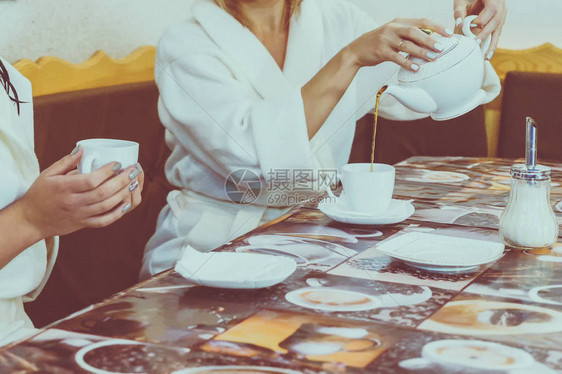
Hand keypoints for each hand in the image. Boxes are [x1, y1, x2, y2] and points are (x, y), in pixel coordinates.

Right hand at [18, 146, 143, 237]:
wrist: (31, 221)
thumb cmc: (39, 194)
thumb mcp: (47, 174)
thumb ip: (66, 162)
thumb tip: (83, 148)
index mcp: (64, 188)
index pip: (90, 180)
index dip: (107, 172)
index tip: (118, 163)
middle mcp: (73, 202)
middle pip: (102, 193)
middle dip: (121, 181)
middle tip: (133, 171)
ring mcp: (79, 215)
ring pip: (106, 206)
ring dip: (123, 195)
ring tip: (135, 183)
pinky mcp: (83, 224)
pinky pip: (103, 221)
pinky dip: (117, 214)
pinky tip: (127, 203)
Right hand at [347, 18, 452, 71]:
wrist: (356, 50)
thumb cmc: (378, 43)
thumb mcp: (393, 34)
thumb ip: (408, 35)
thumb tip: (429, 40)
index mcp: (399, 22)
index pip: (421, 21)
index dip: (436, 26)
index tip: (449, 33)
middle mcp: (393, 28)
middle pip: (415, 32)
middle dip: (430, 39)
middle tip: (441, 48)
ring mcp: (386, 40)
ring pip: (407, 45)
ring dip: (421, 52)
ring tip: (432, 59)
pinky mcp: (381, 51)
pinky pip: (397, 57)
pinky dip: (407, 63)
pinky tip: (416, 68)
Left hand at [454, 0, 506, 58]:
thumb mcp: (461, 1)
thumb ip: (459, 11)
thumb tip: (459, 24)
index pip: (492, 8)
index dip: (483, 18)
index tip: (473, 25)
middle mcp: (500, 5)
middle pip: (497, 20)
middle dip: (486, 33)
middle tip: (476, 43)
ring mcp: (502, 13)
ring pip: (499, 29)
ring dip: (492, 43)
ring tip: (486, 56)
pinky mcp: (499, 21)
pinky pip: (497, 33)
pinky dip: (492, 43)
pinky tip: (487, 54)